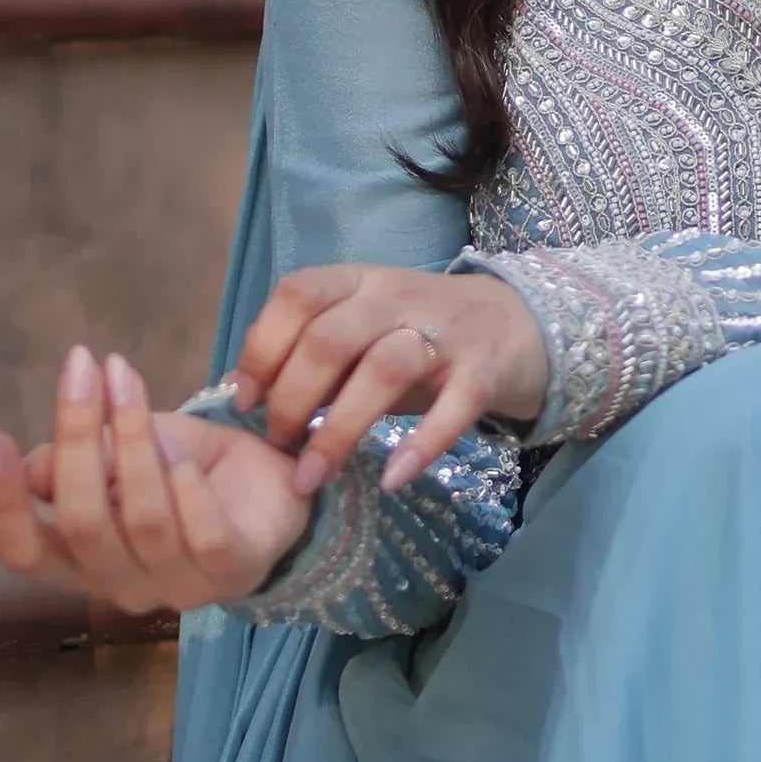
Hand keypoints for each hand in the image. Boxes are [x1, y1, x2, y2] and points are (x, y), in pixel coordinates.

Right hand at [0, 345, 312, 609]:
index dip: (1, 501)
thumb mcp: (118, 451)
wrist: (269, 476)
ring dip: (135, 444)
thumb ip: (72, 461)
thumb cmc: (180, 466)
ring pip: (143, 521)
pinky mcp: (232, 572)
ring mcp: (178, 587)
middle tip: (85, 369)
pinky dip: (188, 486)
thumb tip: (32, 464)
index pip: (23, 552)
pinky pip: (202, 535)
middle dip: (78, 438)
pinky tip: (183, 454)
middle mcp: (121, 586)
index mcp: (80, 562)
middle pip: (81, 525)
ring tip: (132, 388)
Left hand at [232, 262, 547, 497]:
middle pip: (330, 338)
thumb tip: (239, 392)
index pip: (298, 294)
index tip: (246, 402)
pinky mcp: (484, 370)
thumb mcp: (363, 329)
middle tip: (278, 447)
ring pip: (383, 369)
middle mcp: (396, 298)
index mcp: (358, 281)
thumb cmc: (421, 335)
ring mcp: (444, 332)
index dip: (262, 347)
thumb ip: (309, 355)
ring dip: (339, 429)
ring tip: (315, 476)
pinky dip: (422, 445)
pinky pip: (453, 407)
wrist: (521, 323)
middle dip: (292, 398)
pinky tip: (392, 479)